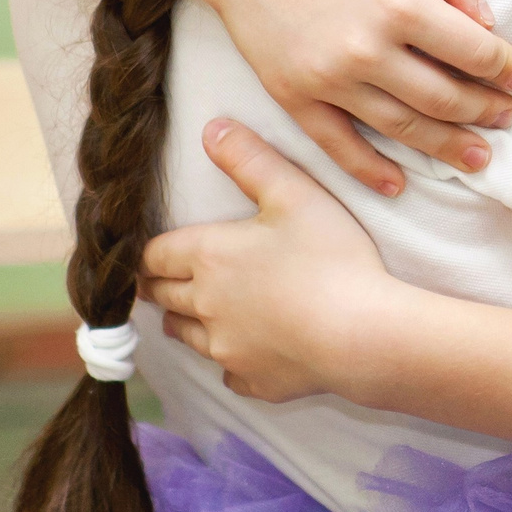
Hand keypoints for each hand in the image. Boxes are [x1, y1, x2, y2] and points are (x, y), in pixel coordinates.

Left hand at [141, 121, 401, 403]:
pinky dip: (230, 360)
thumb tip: (212, 130)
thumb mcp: (294, 193)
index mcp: (207, 257)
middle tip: (163, 277)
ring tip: (202, 309)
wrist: (363, 335)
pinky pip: (227, 372)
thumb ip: (250, 159)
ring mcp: (226, 349)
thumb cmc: (331, 258)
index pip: (152, 256)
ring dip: (187, 320)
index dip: (148, 251)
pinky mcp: (253, 381)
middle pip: (160, 296)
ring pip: (185, 335)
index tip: (149, 251)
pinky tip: (250, 348)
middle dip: (159, 284)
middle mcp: (204, 306)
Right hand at [200, 0, 511, 196]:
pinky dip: (370, 170)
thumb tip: (487, 23)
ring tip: (477, 156)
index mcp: (400, 4)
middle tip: (506, 119)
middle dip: (484, 110)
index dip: (505, 68)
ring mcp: (328, 80)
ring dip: (446, 146)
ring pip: (402, 128)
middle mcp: (367, 50)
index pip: (473, 51)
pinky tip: (398, 182)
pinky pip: (339, 145)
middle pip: (443, 97)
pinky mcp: (294, 97)